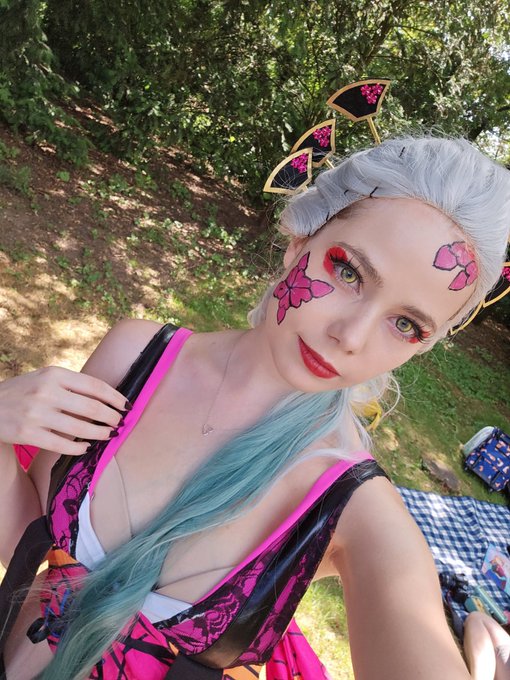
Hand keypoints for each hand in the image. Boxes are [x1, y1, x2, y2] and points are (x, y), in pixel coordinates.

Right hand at [0, 366, 129, 455]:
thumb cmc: (23, 392)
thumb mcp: (45, 378)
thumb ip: (71, 385)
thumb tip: (107, 398)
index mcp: (54, 374)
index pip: (94, 385)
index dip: (114, 397)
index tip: (126, 405)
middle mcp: (46, 392)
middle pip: (91, 408)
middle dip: (111, 417)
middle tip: (119, 423)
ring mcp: (36, 414)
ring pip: (80, 429)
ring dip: (99, 433)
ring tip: (108, 435)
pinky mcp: (28, 434)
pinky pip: (61, 445)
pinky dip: (78, 448)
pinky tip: (85, 447)